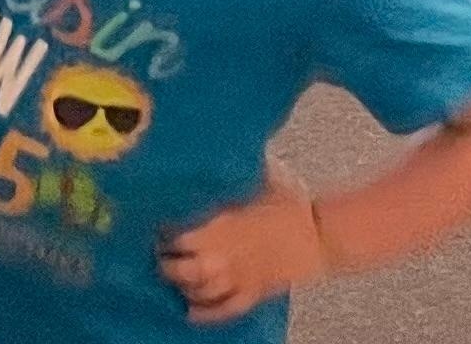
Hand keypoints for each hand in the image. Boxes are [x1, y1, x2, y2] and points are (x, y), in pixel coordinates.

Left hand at [161, 177, 328, 321]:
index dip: (161, 233)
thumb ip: (224, 176)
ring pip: (202, 290)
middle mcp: (226, 253)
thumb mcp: (249, 179)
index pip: (178, 234)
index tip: (151, 228)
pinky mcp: (256, 292)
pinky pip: (227, 309)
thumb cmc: (287, 202)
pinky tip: (189, 312)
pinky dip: (206, 314)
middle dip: (165, 265)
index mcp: (221, 224)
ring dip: (182, 286)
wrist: (320, 231)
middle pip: (185, 268)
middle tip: (156, 256)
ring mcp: (241, 276)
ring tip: (170, 279)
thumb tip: (204, 158)